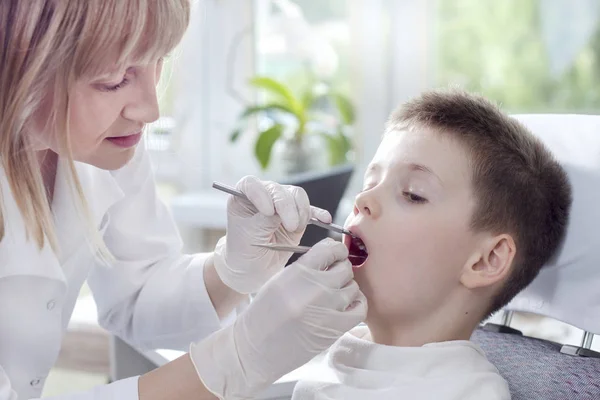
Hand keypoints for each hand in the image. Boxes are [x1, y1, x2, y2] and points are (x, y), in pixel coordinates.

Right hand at [190, 239, 366, 399]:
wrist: (256, 348)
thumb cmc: (264, 314)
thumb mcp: (280, 280)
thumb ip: (306, 267)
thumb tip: (331, 257)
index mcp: (298, 272)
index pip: (330, 249)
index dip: (336, 250)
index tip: (336, 255)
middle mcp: (314, 288)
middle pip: (345, 268)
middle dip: (340, 270)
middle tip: (333, 278)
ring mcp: (327, 308)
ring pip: (353, 287)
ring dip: (346, 289)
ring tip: (334, 296)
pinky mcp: (335, 329)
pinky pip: (360, 308)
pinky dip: (356, 305)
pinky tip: (345, 307)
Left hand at [213, 175, 331, 293]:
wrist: (254, 270)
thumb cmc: (244, 252)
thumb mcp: (250, 237)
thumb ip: (264, 221)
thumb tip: (281, 210)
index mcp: (243, 198)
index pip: (251, 184)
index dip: (261, 194)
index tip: (268, 212)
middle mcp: (263, 196)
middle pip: (278, 190)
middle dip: (287, 207)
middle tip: (291, 226)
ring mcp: (281, 205)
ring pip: (296, 196)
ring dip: (301, 211)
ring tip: (297, 228)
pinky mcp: (296, 216)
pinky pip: (310, 210)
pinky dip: (318, 214)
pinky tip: (325, 220)